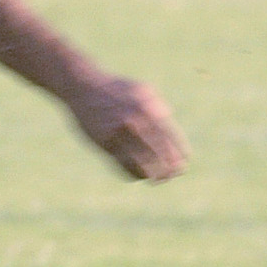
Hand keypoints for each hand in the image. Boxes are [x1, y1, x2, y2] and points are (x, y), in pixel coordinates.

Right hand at [64, 72, 187, 181]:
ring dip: (153, 175)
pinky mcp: (105, 143)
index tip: (184, 163)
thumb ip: (157, 106)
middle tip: (173, 175)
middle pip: (160, 154)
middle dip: (170, 168)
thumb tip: (168, 119)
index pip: (171, 139)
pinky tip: (140, 175)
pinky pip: (124, 165)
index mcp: (149, 110)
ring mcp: (120, 134)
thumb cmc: (115, 89)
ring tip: (158, 179)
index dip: (180, 154)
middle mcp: (137, 122)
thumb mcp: (141, 90)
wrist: (83, 87)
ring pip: (143, 164)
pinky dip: (134, 173)